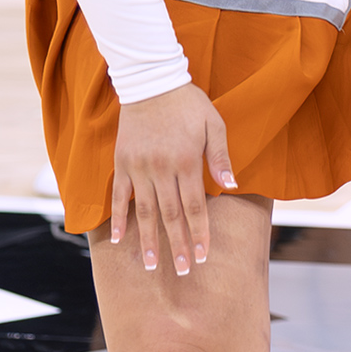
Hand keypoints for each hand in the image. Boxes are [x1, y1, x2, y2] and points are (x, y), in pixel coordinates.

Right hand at [107, 83, 235, 275]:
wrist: (150, 81)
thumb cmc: (188, 103)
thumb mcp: (213, 124)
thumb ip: (220, 157)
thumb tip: (231, 186)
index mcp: (186, 161)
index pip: (195, 206)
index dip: (199, 233)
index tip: (202, 256)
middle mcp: (162, 168)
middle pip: (170, 215)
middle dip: (177, 245)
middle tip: (181, 270)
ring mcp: (139, 167)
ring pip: (144, 211)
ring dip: (148, 240)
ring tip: (151, 265)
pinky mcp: (122, 163)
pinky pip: (119, 196)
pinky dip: (119, 218)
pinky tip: (120, 240)